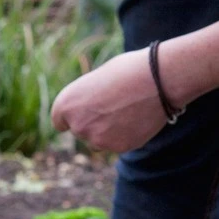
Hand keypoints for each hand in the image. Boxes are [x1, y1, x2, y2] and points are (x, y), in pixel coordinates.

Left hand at [50, 48, 169, 152]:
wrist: (158, 80)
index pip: (60, 121)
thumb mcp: (97, 79)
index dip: (72, 116)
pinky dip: (124, 136)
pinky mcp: (118, 148)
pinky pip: (117, 145)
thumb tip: (88, 115)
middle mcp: (77, 125)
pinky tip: (136, 119)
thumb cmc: (128, 70)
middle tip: (113, 106)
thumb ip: (87, 100)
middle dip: (92, 123)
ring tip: (127, 111)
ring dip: (107, 132)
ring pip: (98, 141)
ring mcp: (97, 140)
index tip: (82, 113)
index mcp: (66, 103)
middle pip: (80, 131)